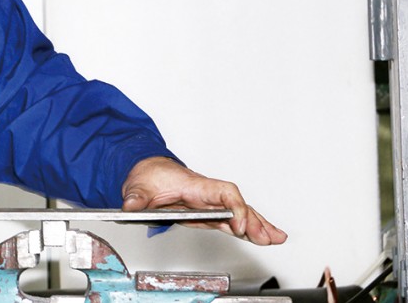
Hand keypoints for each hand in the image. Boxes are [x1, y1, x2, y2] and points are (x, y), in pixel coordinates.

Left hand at [120, 156, 286, 245]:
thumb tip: (130, 205)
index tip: (238, 225)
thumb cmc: (149, 174)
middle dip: (254, 220)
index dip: (234, 208)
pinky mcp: (209, 211)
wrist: (148, 170)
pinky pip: (234, 218)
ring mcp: (210, 202)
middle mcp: (206, 192)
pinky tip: (264, 235)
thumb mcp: (138, 186)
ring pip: (240, 212)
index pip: (222, 193)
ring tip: (276, 238)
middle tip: (268, 238)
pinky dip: (250, 227)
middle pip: (237, 203)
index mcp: (194, 184)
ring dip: (259, 224)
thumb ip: (135, 197)